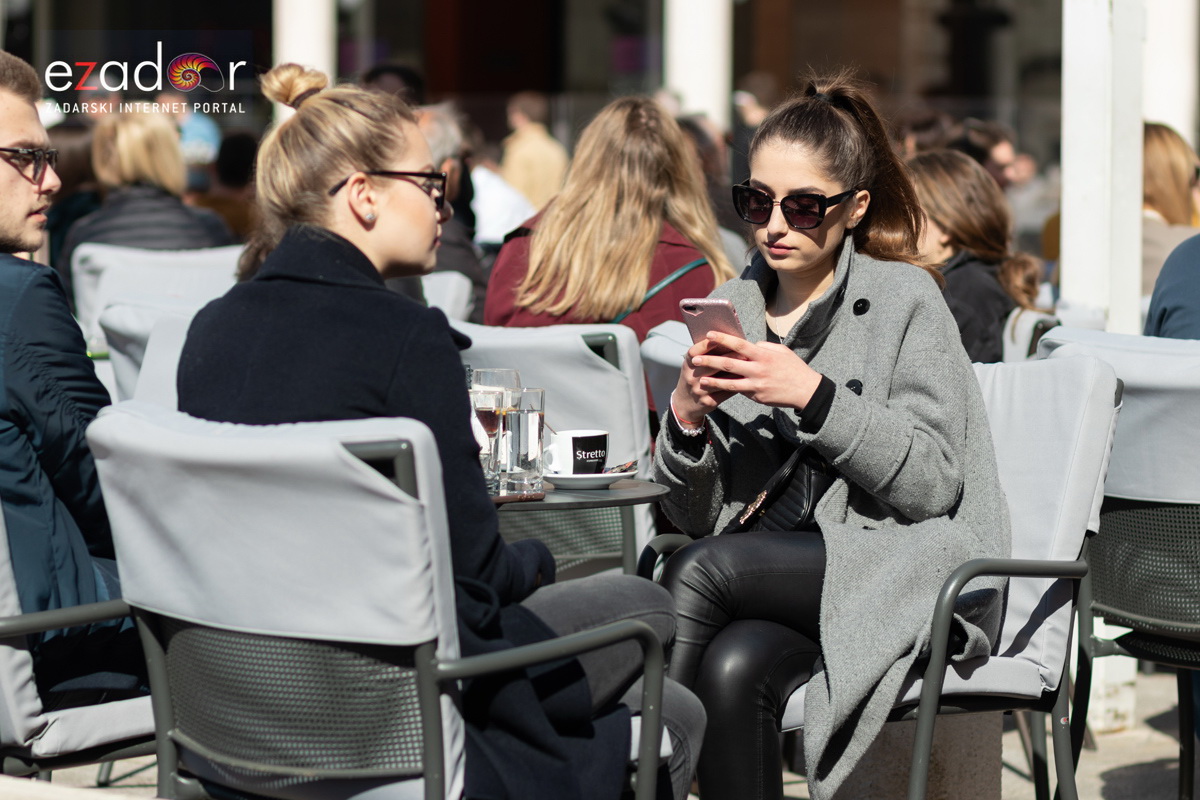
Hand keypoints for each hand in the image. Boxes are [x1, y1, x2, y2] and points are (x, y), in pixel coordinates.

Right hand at [671, 336, 737, 422]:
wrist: (685, 403)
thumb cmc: (693, 377)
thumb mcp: (693, 365)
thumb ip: (706, 354)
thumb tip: (727, 341)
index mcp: (687, 364)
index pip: (694, 352)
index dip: (707, 344)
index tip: (721, 337)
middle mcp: (690, 377)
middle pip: (710, 364)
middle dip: (728, 356)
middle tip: (742, 351)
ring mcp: (698, 390)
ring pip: (719, 380)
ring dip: (734, 372)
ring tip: (746, 365)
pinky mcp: (708, 401)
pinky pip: (724, 392)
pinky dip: (735, 385)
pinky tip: (745, 380)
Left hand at [689, 331, 822, 409]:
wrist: (806, 390)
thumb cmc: (793, 367)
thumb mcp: (781, 351)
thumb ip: (763, 347)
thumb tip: (749, 345)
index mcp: (763, 355)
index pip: (739, 344)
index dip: (723, 339)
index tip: (709, 335)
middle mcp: (758, 369)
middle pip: (729, 363)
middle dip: (710, 360)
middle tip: (695, 358)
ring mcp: (757, 384)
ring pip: (730, 383)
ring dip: (713, 381)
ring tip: (699, 379)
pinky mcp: (757, 396)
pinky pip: (739, 392)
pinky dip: (727, 391)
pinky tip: (715, 390)